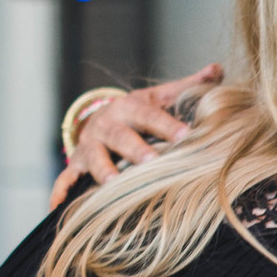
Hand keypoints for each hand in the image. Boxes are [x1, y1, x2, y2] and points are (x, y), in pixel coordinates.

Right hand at [47, 64, 222, 207]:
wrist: (100, 117)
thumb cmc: (138, 111)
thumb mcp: (159, 96)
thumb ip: (188, 85)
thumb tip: (218, 69)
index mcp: (129, 107)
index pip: (149, 115)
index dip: (166, 125)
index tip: (186, 135)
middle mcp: (107, 126)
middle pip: (121, 138)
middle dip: (136, 150)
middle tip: (152, 163)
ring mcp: (90, 146)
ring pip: (95, 159)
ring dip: (103, 171)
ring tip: (114, 185)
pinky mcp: (77, 164)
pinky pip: (66, 179)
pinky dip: (61, 192)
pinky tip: (58, 207)